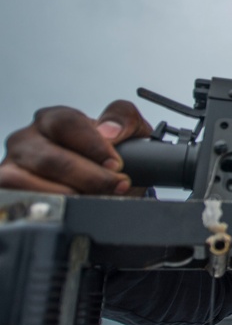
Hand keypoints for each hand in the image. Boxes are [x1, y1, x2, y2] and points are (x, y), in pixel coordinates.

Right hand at [0, 100, 152, 194]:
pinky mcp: (6, 190)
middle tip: (115, 187)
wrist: (102, 182)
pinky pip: (18, 200)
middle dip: (89, 177)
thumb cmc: (107, 154)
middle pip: (50, 158)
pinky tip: (71, 207)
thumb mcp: (127, 129)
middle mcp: (27, 139)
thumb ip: (123, 118)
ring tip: (94, 198)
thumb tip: (109, 131)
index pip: (66, 123)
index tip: (116, 164)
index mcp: (54, 119)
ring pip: (27, 181)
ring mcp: (12, 166)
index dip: (93, 145)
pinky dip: (47, 205)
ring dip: (67, 194)